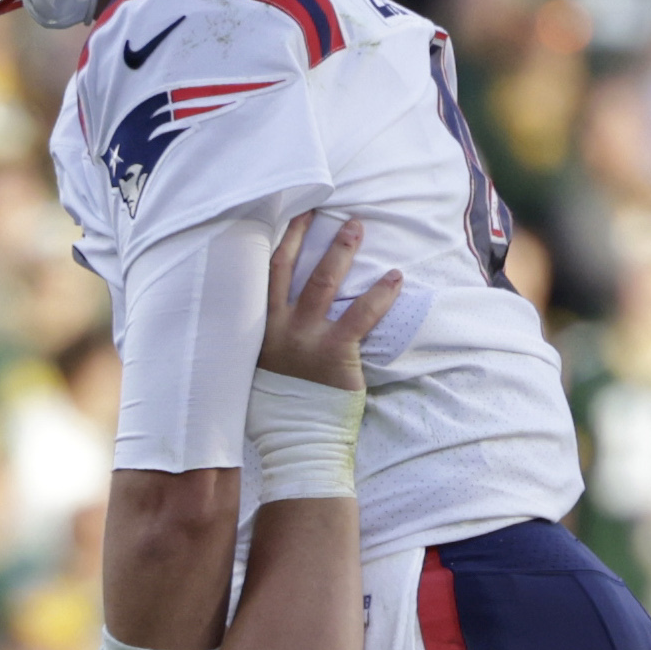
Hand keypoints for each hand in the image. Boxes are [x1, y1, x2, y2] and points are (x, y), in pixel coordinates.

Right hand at [257, 213, 399, 392]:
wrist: (295, 441)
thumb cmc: (276, 409)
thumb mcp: (256, 369)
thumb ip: (262, 340)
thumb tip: (267, 318)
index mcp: (259, 329)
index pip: (263, 275)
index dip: (278, 242)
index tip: (290, 214)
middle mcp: (279, 327)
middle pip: (290, 267)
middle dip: (306, 234)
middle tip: (325, 208)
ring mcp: (307, 338)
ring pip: (323, 282)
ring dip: (341, 251)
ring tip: (356, 226)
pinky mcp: (336, 352)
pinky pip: (362, 315)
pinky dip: (380, 294)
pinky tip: (394, 277)